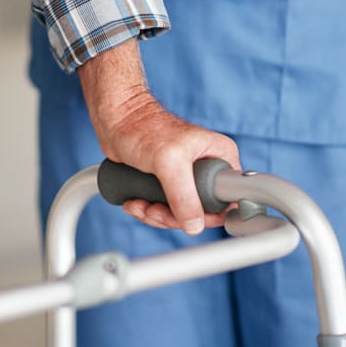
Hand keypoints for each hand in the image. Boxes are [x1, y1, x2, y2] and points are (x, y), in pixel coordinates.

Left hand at [78, 40, 239, 233]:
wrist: (115, 121)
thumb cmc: (143, 128)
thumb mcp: (169, 162)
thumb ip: (183, 195)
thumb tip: (194, 225)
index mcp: (220, 156)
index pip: (230, 198)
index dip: (211, 214)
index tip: (187, 217)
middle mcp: (207, 167)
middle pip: (202, 212)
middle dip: (174, 217)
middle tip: (155, 210)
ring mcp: (187, 177)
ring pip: (181, 214)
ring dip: (156, 216)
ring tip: (140, 204)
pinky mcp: (168, 183)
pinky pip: (164, 210)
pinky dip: (148, 212)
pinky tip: (135, 202)